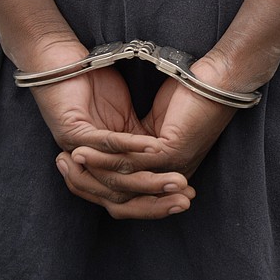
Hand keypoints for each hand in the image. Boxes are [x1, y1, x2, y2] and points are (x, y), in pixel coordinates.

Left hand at [27, 43, 195, 218]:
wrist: (65, 65)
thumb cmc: (99, 88)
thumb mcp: (130, 123)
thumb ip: (143, 144)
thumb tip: (168, 167)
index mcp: (102, 165)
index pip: (130, 194)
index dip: (159, 200)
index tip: (188, 199)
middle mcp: (87, 166)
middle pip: (124, 193)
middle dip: (156, 199)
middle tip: (185, 200)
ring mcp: (78, 151)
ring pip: (117, 174)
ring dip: (148, 178)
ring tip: (175, 179)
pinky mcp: (73, 133)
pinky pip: (107, 143)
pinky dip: (132, 145)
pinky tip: (153, 145)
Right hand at [71, 56, 237, 185]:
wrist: (216, 81)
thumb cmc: (189, 96)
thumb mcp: (158, 124)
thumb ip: (139, 139)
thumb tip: (118, 148)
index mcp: (167, 171)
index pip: (128, 193)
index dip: (97, 184)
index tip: (71, 168)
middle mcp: (171, 176)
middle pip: (122, 197)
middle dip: (88, 184)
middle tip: (63, 167)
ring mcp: (172, 167)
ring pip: (123, 181)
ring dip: (92, 172)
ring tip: (67, 160)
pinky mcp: (170, 152)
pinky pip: (131, 162)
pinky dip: (105, 158)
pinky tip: (84, 151)